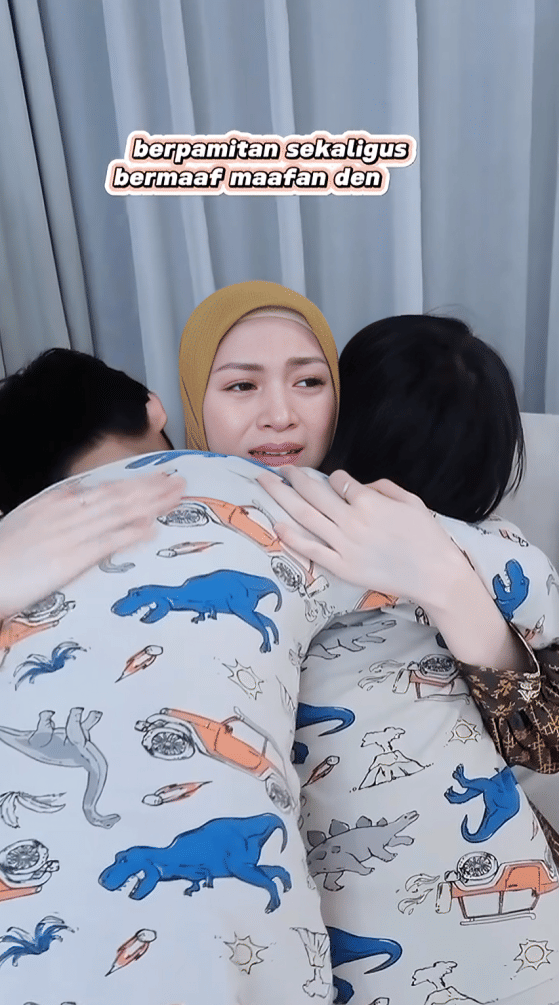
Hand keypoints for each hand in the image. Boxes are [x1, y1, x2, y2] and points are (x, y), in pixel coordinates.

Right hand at [0, 472, 185, 619]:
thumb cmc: (3, 552)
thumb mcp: (28, 519)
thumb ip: (55, 507)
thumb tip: (76, 495)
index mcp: (57, 502)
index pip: (104, 489)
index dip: (134, 483)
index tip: (158, 477)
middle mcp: (67, 512)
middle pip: (118, 497)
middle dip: (152, 488)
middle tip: (180, 482)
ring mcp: (69, 534)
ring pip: (118, 513)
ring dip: (150, 504)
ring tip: (176, 498)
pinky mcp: (68, 558)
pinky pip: (105, 542)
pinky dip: (129, 532)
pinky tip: (150, 527)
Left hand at [256, 466, 461, 606]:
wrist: (435, 575)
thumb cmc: (428, 537)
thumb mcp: (411, 501)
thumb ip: (383, 487)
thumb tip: (360, 485)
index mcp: (369, 502)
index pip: (339, 480)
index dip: (335, 477)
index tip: (333, 480)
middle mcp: (352, 521)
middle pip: (313, 493)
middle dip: (292, 477)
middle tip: (277, 468)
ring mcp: (344, 546)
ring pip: (305, 516)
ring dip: (282, 497)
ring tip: (266, 484)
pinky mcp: (342, 567)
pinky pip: (311, 550)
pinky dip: (292, 538)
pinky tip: (277, 525)